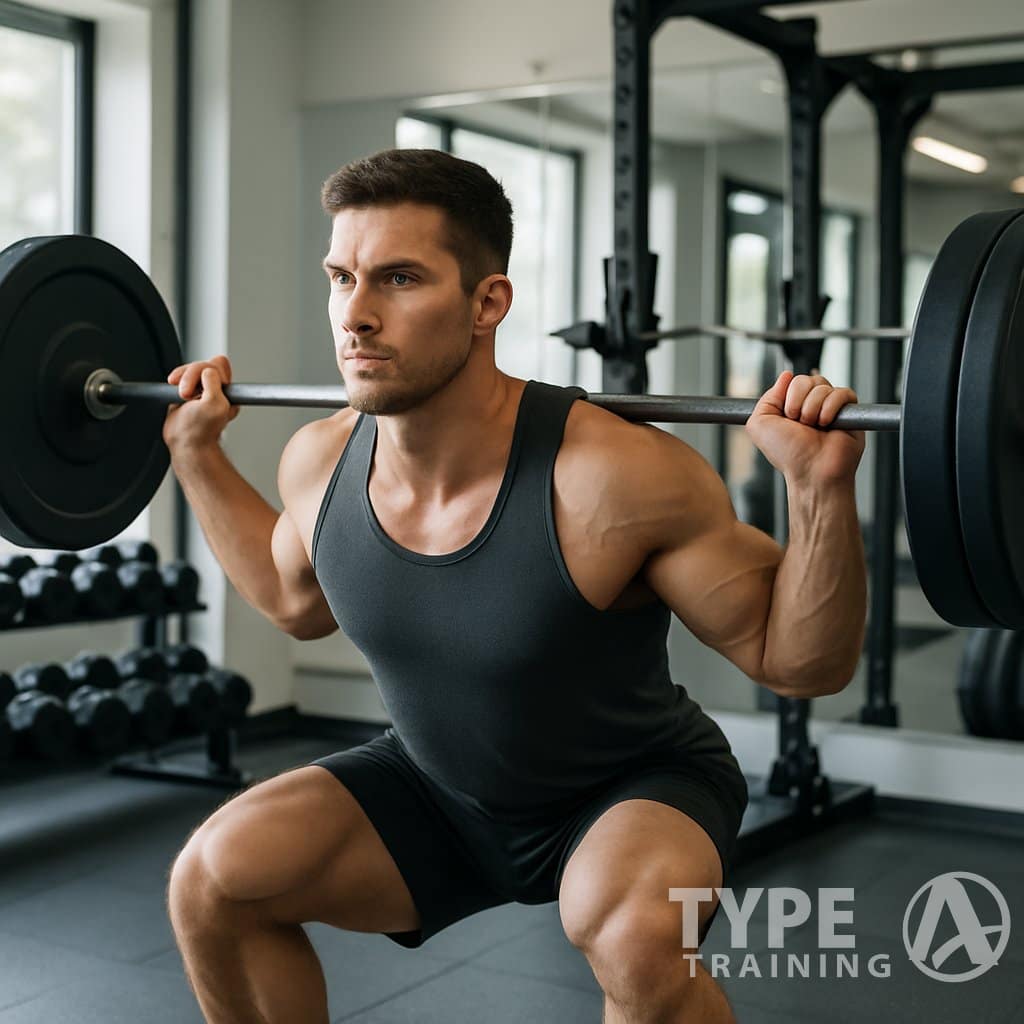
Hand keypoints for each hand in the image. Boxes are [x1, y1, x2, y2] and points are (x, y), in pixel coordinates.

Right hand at [162, 355, 239, 453]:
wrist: (185, 445)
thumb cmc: (201, 432)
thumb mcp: (214, 405)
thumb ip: (214, 384)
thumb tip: (207, 371)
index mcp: (228, 392)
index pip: (219, 366)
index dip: (207, 373)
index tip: (201, 388)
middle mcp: (216, 389)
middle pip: (204, 365)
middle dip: (192, 375)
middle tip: (187, 395)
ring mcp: (202, 390)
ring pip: (192, 369)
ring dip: (183, 379)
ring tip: (182, 396)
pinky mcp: (188, 391)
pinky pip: (182, 375)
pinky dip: (176, 379)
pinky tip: (176, 392)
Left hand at [744, 370, 864, 485]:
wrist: (812, 470)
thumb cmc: (788, 454)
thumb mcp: (760, 424)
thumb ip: (767, 397)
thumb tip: (786, 375)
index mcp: (790, 407)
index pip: (791, 381)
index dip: (787, 394)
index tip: (786, 415)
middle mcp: (810, 405)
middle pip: (806, 379)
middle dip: (798, 400)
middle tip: (799, 422)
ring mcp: (830, 407)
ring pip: (823, 385)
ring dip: (812, 407)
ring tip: (813, 427)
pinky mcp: (849, 411)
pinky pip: (843, 392)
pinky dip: (831, 407)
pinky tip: (826, 423)